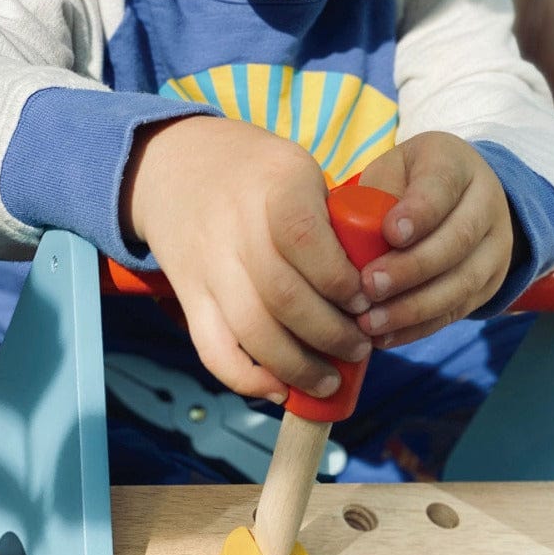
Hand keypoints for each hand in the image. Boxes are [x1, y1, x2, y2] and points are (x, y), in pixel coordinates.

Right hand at [121, 117, 372, 400]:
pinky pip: (213, 350)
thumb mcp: (301, 172)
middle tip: (360, 347)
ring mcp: (208, 266)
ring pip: (251, 331)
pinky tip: (280, 389)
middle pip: (282, 296)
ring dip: (297, 367)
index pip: (303, 238)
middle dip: (331, 334)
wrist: (178, 165)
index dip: (338, 280)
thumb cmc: (260, 175)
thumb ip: (334, 223)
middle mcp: (235, 228)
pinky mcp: (189, 295)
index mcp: (275, 188)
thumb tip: (376, 290)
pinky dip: (247, 380)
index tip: (365, 301)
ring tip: (330, 379)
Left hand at [355, 131, 515, 346]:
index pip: (442, 186)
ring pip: (461, 282)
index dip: (419, 212)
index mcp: (454, 164)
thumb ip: (372, 199)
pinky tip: (384, 337)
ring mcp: (495, 246)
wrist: (458, 200)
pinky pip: (456, 311)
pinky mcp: (489, 284)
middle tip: (369, 286)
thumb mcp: (389, 173)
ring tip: (370, 322)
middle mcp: (485, 203)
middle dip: (411, 268)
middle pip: (457, 240)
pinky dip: (418, 328)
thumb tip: (343, 245)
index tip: (389, 233)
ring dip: (412, 308)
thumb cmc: (406, 185)